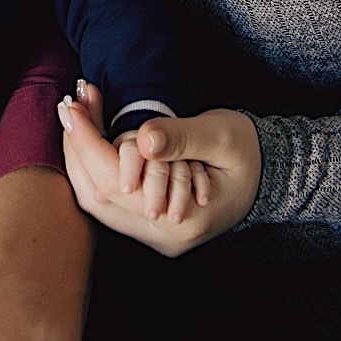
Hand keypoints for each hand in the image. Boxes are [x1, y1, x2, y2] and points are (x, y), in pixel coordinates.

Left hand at [59, 85, 260, 256]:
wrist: (269, 175)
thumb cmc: (248, 152)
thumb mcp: (221, 136)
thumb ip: (181, 138)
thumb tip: (143, 139)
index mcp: (183, 221)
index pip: (115, 184)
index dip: (88, 143)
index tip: (74, 106)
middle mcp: (163, 237)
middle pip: (96, 197)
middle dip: (77, 146)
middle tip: (71, 104)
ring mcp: (154, 235)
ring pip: (96, 201)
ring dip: (80, 154)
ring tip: (79, 111)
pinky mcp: (150, 225)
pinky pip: (108, 199)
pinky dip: (94, 164)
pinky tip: (92, 133)